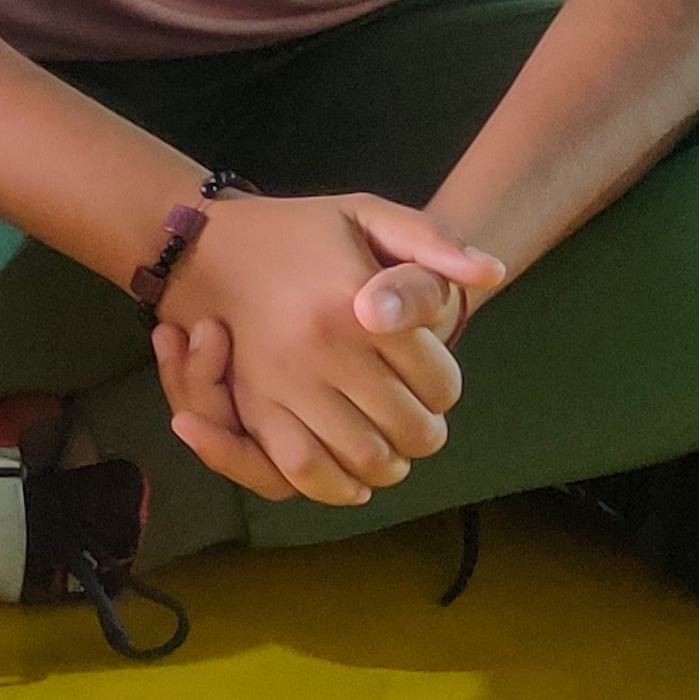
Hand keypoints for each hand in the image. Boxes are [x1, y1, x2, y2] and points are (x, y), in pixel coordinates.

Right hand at [153, 193, 501, 506]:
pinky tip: (350, 475)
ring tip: (388, 446)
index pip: (441, 383)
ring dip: (389, 463)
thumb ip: (432, 240)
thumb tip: (492, 272)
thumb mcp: (364, 214)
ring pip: (365, 457)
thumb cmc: (296, 230)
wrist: (206, 241)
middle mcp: (324, 349)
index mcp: (360, 305)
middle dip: (424, 432)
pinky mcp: (252, 404)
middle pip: (411, 429)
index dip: (446, 388)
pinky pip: (303, 468)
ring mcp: (285, 382)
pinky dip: (336, 485)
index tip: (431, 378)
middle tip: (415, 418)